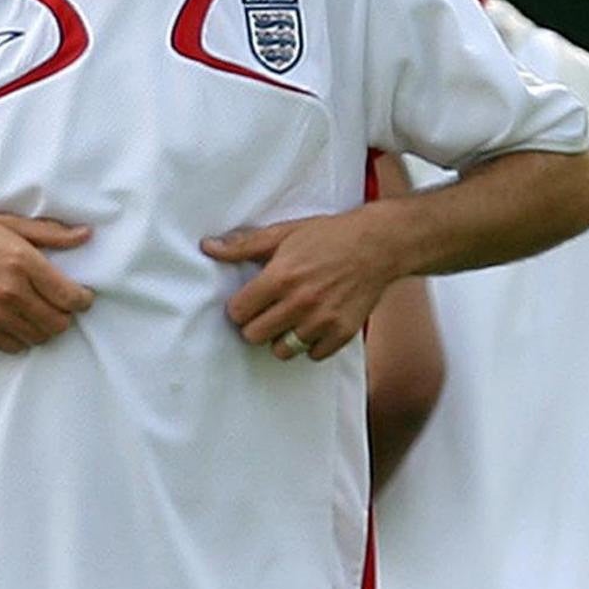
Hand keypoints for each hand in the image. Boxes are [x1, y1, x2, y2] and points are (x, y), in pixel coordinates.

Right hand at [0, 215, 92, 353]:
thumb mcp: (8, 224)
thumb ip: (50, 233)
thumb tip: (86, 236)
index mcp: (23, 262)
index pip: (70, 296)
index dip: (84, 300)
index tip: (82, 297)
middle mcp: (12, 292)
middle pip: (59, 322)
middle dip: (65, 316)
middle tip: (58, 305)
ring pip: (40, 337)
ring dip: (45, 328)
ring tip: (37, 313)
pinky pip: (17, 347)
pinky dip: (23, 338)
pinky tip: (17, 322)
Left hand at [208, 208, 398, 360]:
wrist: (380, 244)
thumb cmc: (330, 236)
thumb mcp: (284, 233)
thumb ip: (244, 245)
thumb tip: (208, 247)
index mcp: (281, 277)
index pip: (238, 312)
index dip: (240, 308)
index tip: (249, 301)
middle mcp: (300, 302)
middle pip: (254, 336)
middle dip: (256, 325)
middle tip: (267, 311)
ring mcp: (323, 320)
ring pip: (281, 351)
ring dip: (281, 338)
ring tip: (289, 319)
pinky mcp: (342, 333)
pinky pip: (312, 355)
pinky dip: (310, 345)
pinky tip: (313, 325)